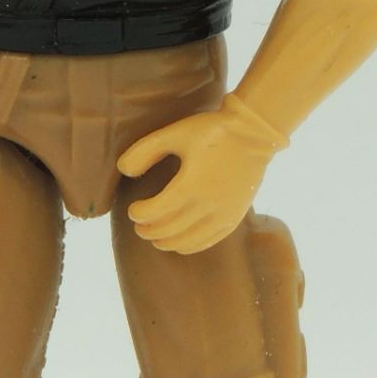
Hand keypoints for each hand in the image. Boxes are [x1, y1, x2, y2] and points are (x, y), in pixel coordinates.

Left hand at [116, 97, 282, 254]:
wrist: (253, 135)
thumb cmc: (211, 131)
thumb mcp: (175, 133)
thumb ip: (145, 150)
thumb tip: (123, 170)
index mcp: (191, 184)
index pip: (156, 212)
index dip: (139, 215)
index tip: (133, 209)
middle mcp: (208, 205)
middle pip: (168, 230)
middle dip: (148, 230)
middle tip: (139, 225)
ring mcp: (223, 215)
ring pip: (187, 242)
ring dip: (166, 242)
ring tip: (154, 234)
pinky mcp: (234, 218)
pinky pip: (208, 241)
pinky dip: (189, 246)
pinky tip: (178, 242)